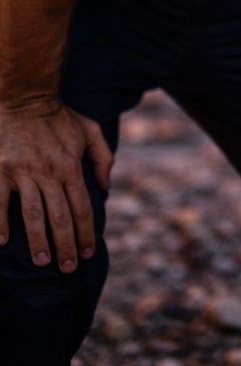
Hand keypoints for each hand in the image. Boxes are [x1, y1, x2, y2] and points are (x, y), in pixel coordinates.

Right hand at [0, 99, 113, 272]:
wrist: (24, 97)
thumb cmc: (58, 116)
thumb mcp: (89, 130)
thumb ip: (102, 157)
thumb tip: (106, 187)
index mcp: (70, 166)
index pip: (82, 208)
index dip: (86, 234)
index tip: (88, 253)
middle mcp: (48, 172)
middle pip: (59, 218)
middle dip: (65, 246)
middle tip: (67, 267)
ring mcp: (22, 172)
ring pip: (31, 215)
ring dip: (38, 242)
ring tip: (43, 262)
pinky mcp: (1, 171)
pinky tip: (2, 242)